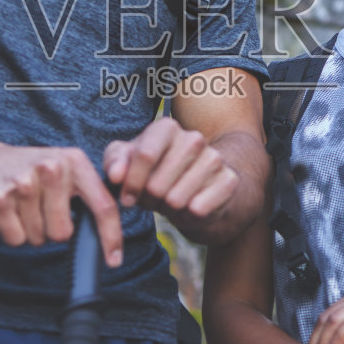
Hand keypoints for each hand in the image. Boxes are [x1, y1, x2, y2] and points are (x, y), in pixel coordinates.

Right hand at [0, 143, 122, 266]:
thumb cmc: (25, 171)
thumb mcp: (62, 171)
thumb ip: (86, 195)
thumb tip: (108, 233)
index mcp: (74, 161)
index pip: (102, 206)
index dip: (111, 237)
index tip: (114, 260)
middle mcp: (51, 168)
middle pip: (63, 233)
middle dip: (50, 230)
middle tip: (37, 209)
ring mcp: (23, 182)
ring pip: (38, 238)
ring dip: (29, 230)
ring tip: (19, 206)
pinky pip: (15, 239)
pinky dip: (10, 233)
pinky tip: (5, 211)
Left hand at [102, 116, 239, 224]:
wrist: (196, 187)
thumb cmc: (154, 172)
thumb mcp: (128, 164)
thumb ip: (114, 163)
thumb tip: (115, 175)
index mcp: (166, 127)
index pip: (144, 155)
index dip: (131, 183)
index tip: (126, 199)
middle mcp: (193, 138)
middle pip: (157, 185)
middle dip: (149, 200)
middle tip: (153, 199)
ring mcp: (214, 159)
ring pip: (176, 200)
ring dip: (167, 209)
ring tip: (169, 202)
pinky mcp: (228, 181)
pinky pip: (198, 210)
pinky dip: (188, 217)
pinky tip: (189, 208)